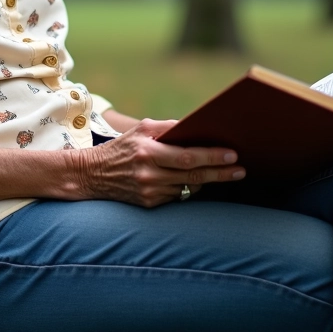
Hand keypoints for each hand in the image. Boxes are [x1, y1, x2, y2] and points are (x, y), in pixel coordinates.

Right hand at [68, 119, 244, 206]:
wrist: (92, 175)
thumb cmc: (122, 147)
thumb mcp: (141, 130)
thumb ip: (168, 128)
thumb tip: (195, 126)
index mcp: (148, 152)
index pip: (187, 156)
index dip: (212, 156)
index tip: (232, 155)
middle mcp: (149, 174)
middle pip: (193, 175)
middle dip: (220, 173)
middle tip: (240, 170)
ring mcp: (149, 192)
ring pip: (188, 187)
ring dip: (206, 180)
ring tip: (224, 173)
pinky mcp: (149, 204)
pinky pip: (177, 196)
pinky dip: (188, 187)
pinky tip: (197, 180)